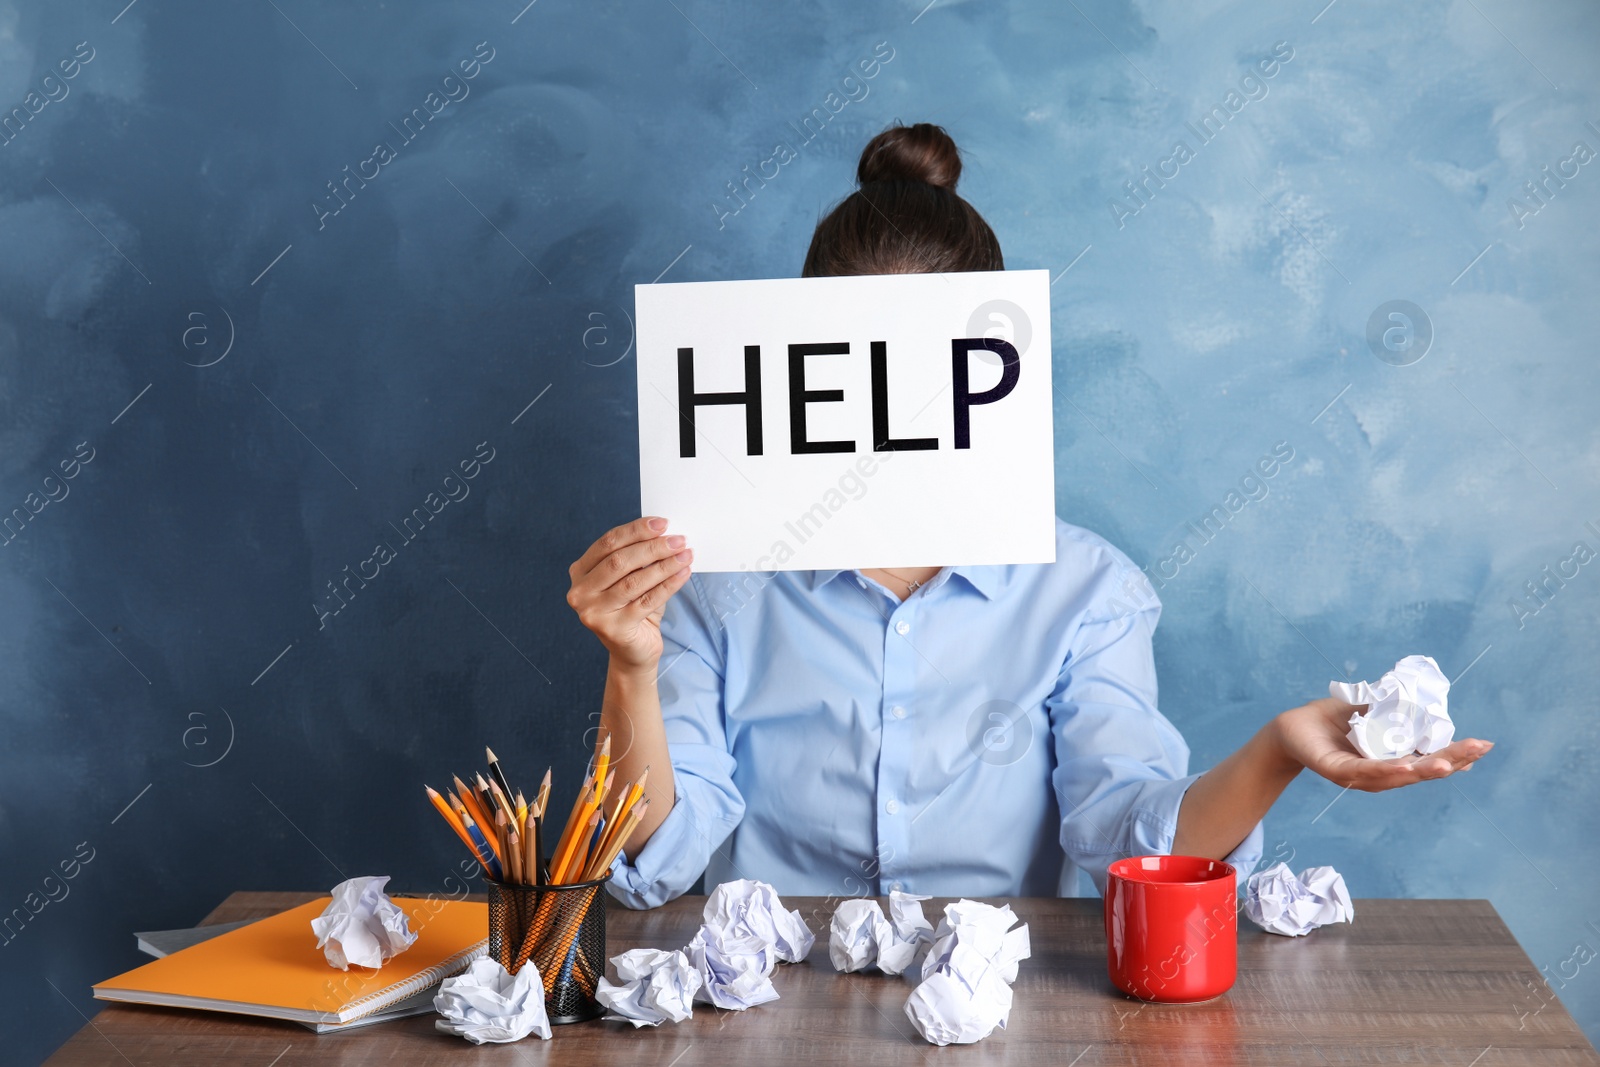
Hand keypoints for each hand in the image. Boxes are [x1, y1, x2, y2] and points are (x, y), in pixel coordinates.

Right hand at [566, 516, 692, 669]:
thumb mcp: (630, 579)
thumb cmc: (633, 609)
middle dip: (653, 547)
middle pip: (619, 561)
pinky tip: (683, 574)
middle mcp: (580, 592)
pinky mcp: (613, 629)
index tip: (662, 524)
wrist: (633, 652)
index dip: (636, 531)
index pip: (608, 543)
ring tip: (686, 555)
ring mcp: (593, 612)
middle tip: (679, 540)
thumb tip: (665, 533)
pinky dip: (668, 585)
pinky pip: (647, 601)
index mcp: (580, 572)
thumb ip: (638, 557)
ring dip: (664, 565)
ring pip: (633, 581)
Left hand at [1274, 697, 1492, 790]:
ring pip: (1398, 775)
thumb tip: (1430, 698)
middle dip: (1453, 760)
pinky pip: (1365, 772)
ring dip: (1424, 770)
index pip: (1430, 760)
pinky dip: (1387, 770)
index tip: (1483, 747)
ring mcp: (1361, 777)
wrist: (1293, 727)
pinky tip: (1405, 767)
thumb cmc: (1335, 720)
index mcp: (1393, 760)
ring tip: (1448, 764)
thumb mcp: (1372, 710)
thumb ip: (1399, 708)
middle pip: (1422, 771)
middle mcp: (1382, 774)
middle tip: (1479, 749)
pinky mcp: (1337, 772)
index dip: (1456, 754)